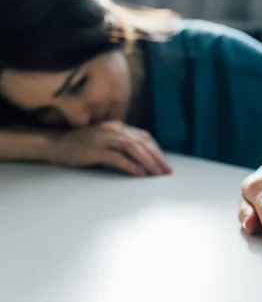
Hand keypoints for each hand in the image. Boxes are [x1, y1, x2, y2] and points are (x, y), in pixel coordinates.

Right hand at [49, 121, 171, 175]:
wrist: (55, 144)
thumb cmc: (79, 146)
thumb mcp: (103, 140)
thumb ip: (119, 145)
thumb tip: (140, 160)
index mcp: (116, 126)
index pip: (143, 136)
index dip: (156, 150)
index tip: (165, 164)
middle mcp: (113, 129)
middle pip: (141, 142)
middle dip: (156, 158)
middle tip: (166, 172)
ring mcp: (103, 138)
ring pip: (133, 148)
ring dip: (147, 162)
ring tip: (156, 174)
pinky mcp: (94, 149)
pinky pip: (116, 157)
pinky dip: (130, 165)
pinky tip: (138, 174)